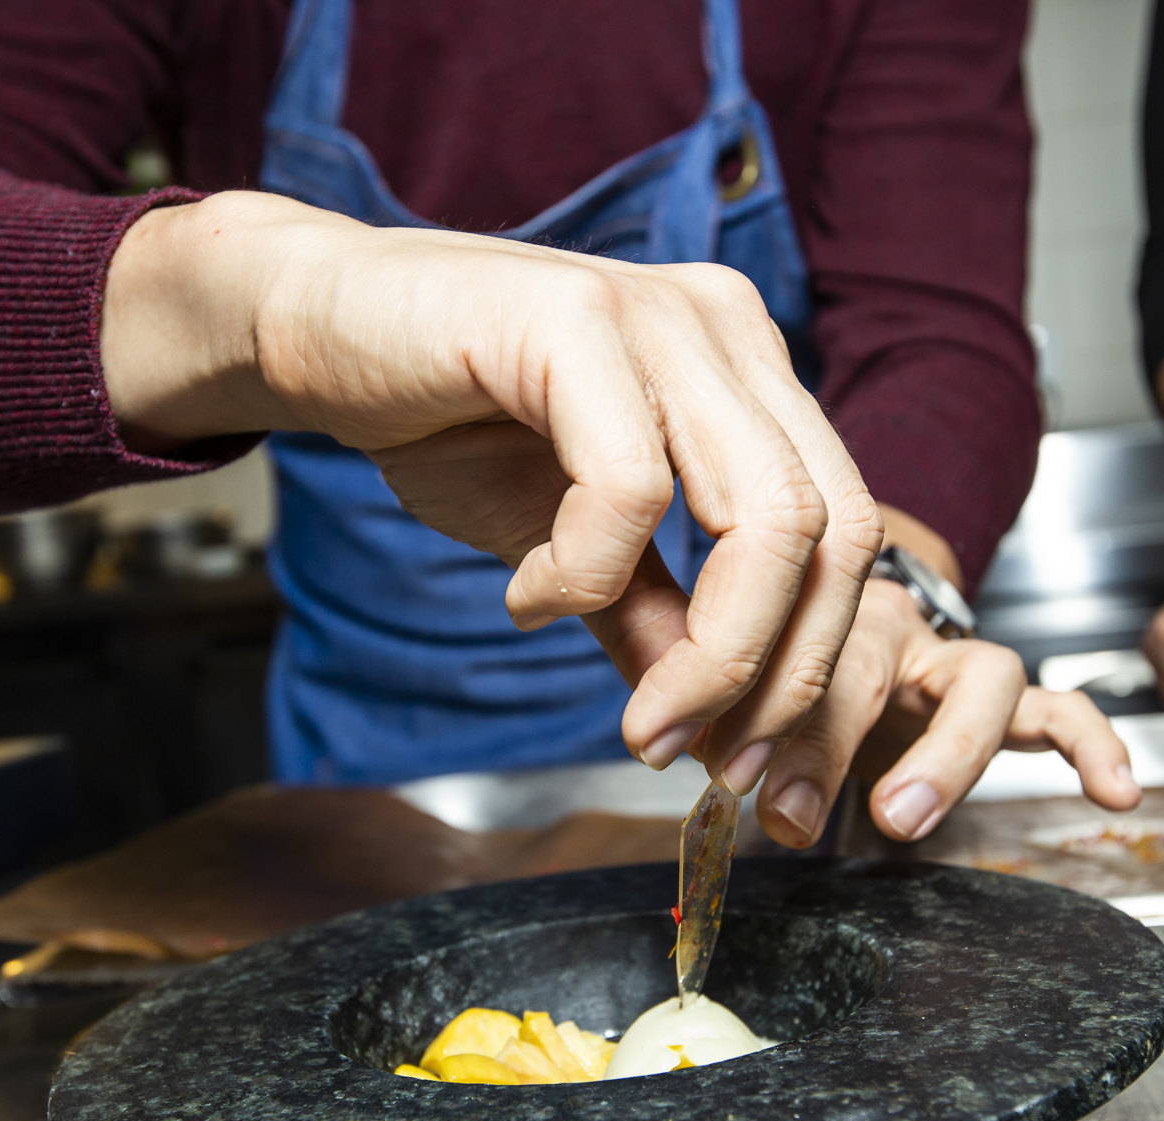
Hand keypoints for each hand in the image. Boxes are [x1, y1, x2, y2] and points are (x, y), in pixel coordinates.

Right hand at [102, 193, 882, 788]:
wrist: (315, 328)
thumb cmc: (443, 424)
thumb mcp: (571, 549)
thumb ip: (650, 620)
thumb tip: (714, 730)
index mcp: (749, 371)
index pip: (848, 530)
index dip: (813, 663)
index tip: (748, 764)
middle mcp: (727, 327)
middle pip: (831, 529)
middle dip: (776, 675)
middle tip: (702, 757)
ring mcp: (660, 313)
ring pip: (762, 515)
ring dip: (711, 652)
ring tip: (638, 716)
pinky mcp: (576, 318)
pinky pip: (630, 489)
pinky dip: (583, 577)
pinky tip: (526, 597)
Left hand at [752, 578, 1141, 846]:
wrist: (840, 609)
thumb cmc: (793, 656)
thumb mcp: (747, 684)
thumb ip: (725, 718)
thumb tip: (696, 760)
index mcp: (818, 605)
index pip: (790, 653)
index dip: (760, 720)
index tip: (729, 777)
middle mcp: (893, 622)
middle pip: (876, 665)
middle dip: (831, 745)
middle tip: (792, 813)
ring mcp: (953, 659)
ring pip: (982, 680)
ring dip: (947, 755)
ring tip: (906, 815)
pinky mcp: (1001, 697)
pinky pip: (1060, 711)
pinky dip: (1091, 744)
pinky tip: (1115, 788)